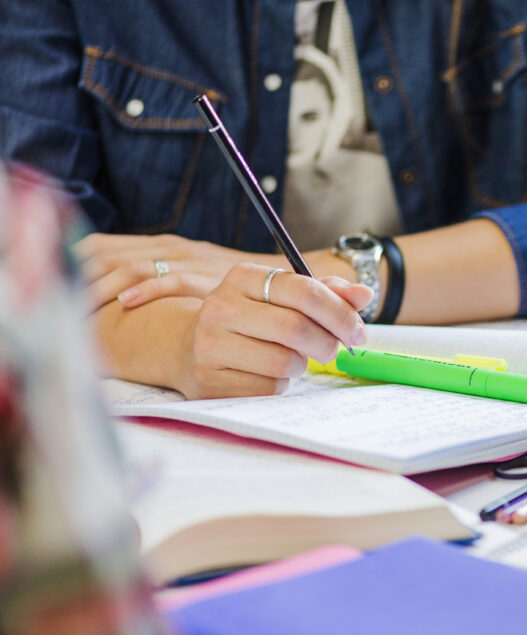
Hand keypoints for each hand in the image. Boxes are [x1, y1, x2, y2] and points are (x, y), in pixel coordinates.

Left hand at [74, 233, 281, 310]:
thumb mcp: (192, 273)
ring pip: (131, 266)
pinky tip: (126, 303)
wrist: (281, 282)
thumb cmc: (233, 285)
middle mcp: (170, 247)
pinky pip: (170, 281)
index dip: (73, 263)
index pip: (102, 245)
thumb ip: (161, 275)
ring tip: (80, 306)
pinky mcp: (206, 277)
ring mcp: (188, 260)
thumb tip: (118, 293)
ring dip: (102, 287)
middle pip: (108, 253)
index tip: (54, 285)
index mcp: (161, 244)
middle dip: (78, 277)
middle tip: (57, 301)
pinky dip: (144, 290)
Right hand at [171, 263, 372, 398]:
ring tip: (290, 358)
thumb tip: (364, 295)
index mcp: (243, 278)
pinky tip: (268, 374)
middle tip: (332, 349)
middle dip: (326, 343)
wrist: (187, 345)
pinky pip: (267, 388)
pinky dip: (280, 385)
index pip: (304, 291)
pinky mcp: (208, 381)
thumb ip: (326, 293)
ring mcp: (209, 345)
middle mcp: (220, 307)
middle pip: (296, 328)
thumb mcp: (282, 296)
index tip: (358, 331)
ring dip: (300, 365)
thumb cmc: (250, 318)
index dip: (340, 313)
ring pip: (283, 362)